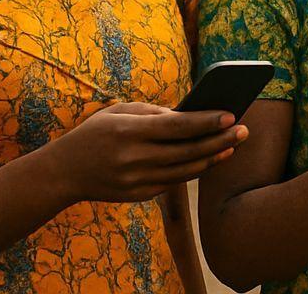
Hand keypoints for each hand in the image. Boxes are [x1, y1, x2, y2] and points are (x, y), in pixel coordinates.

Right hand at [46, 103, 247, 203]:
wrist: (63, 172)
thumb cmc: (97, 132)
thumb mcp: (119, 112)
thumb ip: (154, 113)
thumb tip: (191, 116)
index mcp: (128, 132)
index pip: (176, 127)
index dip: (206, 122)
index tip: (231, 114)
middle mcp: (132, 159)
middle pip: (186, 151)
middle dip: (219, 140)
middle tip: (244, 130)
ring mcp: (134, 181)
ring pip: (184, 171)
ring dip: (212, 158)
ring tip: (233, 145)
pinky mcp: (136, 195)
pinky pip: (173, 182)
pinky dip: (194, 170)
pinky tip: (211, 159)